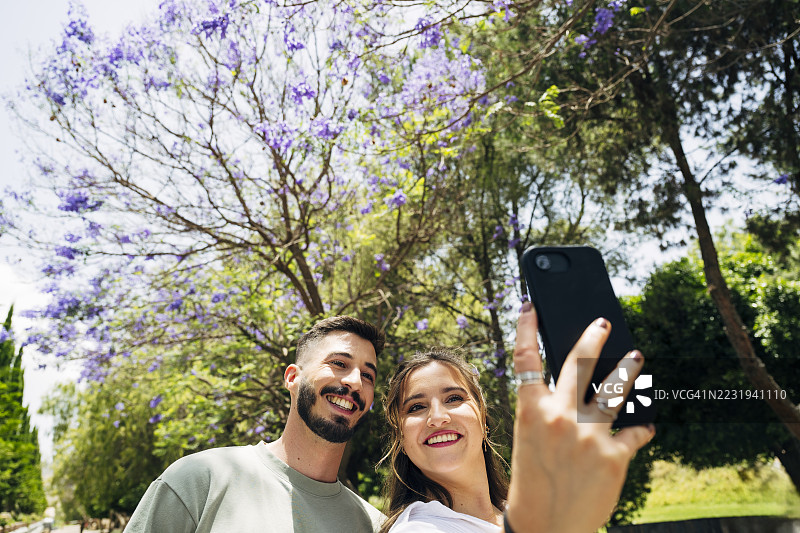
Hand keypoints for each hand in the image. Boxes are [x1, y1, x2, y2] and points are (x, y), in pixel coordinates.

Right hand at [505, 303, 654, 532]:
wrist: (545, 527)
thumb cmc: (533, 483)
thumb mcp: (530, 441)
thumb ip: (548, 412)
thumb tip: (576, 388)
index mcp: (531, 412)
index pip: (526, 359)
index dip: (527, 328)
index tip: (531, 307)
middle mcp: (559, 418)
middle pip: (578, 363)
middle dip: (592, 338)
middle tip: (603, 323)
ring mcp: (589, 436)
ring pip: (615, 389)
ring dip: (628, 369)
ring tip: (637, 357)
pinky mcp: (614, 456)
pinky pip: (635, 431)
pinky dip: (641, 427)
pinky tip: (645, 425)